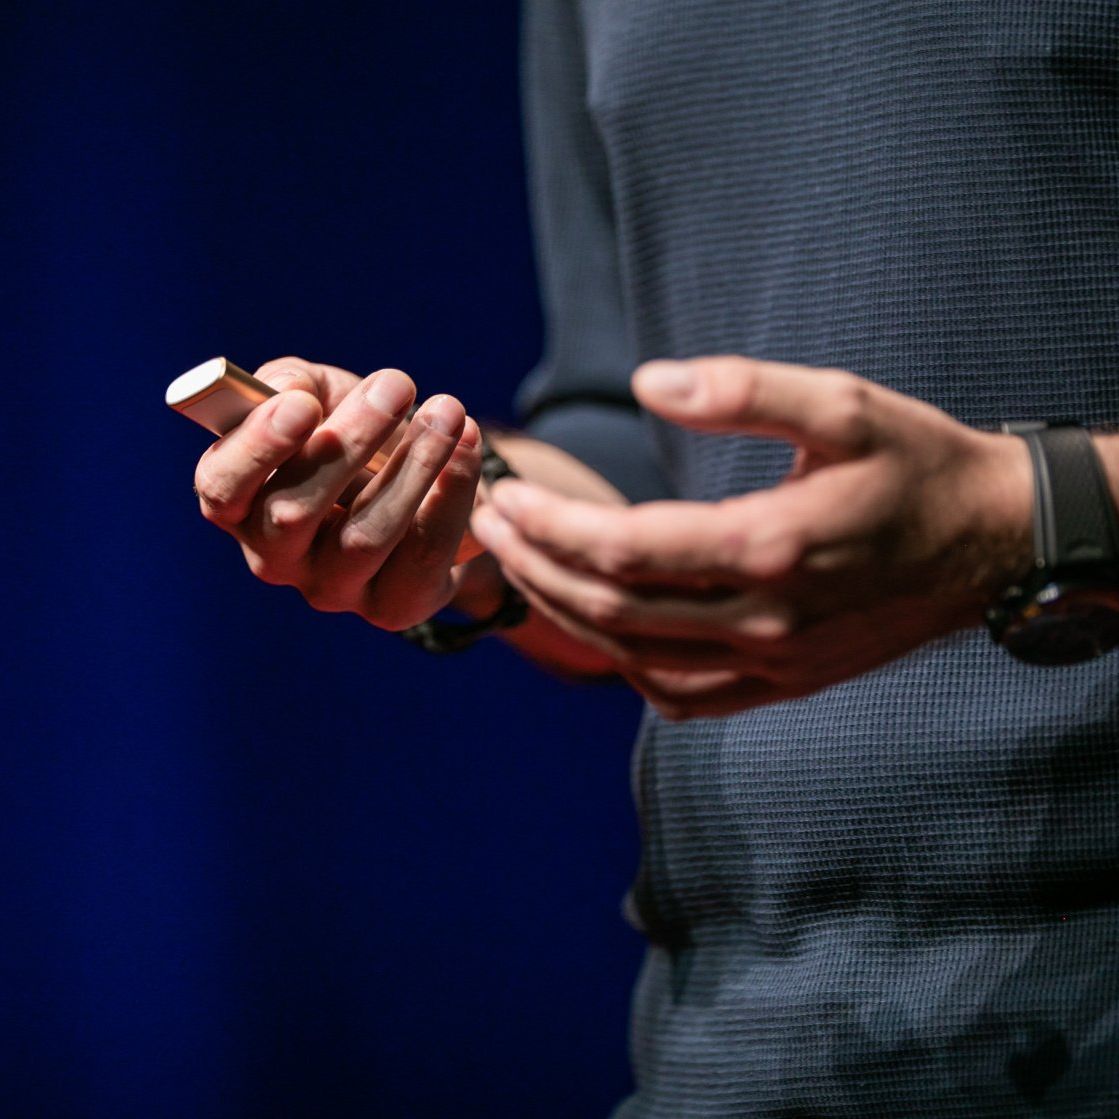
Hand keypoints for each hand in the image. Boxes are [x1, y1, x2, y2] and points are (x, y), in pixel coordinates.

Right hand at [193, 356, 482, 629]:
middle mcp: (274, 558)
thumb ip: (293, 383)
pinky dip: (452, 494)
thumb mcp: (320, 394)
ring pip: (366, 536)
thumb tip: (291, 393)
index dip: (257, 448)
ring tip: (449, 411)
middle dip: (351, 441)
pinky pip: (424, 555)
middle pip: (294, 513)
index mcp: (240, 503)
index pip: (221, 489)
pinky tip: (468, 444)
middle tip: (398, 384)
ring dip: (414, 464)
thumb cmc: (356, 433)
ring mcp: (332, 590)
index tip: (303, 404)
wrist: (426, 481)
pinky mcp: (393, 607)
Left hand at [471, 356, 1034, 718]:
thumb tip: (646, 383)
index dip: (550, 525)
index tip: (501, 494)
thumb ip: (741, 389)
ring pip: (637, 659)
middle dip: (536, 566)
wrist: (991, 543)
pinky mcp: (786, 682)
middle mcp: (766, 620)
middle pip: (613, 610)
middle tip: (489, 525)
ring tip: (522, 566)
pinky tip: (599, 625)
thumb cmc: (916, 464)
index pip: (623, 551)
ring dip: (566, 615)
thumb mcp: (842, 403)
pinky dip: (626, 662)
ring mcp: (776, 663)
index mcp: (772, 547)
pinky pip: (683, 696)